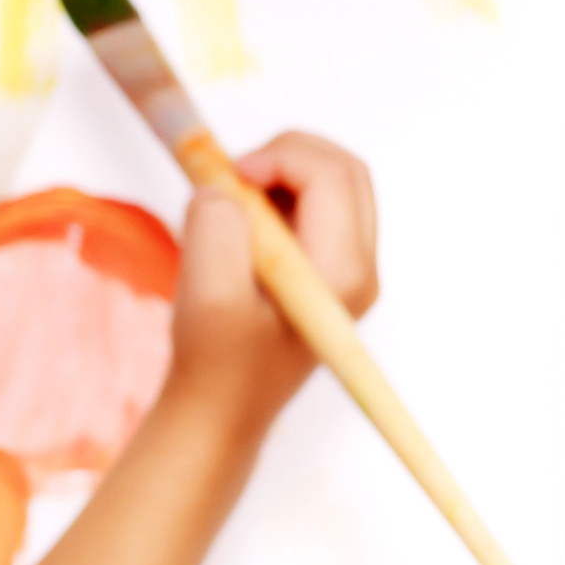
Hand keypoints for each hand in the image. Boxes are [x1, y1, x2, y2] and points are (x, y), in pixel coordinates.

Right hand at [160, 130, 374, 427]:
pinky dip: (275, 197)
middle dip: (282, 156)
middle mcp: (358, 270)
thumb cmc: (215, 364)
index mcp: (341, 276)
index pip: (332, 176)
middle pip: (343, 169)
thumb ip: (216, 229)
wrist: (221, 408)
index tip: (227, 175)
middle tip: (229, 179)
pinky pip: (314, 207)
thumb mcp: (207, 298)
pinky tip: (241, 228)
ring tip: (230, 209)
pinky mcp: (328, 270)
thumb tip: (222, 188)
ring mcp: (348, 270)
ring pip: (330, 183)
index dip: (277, 156)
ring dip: (277, 176)